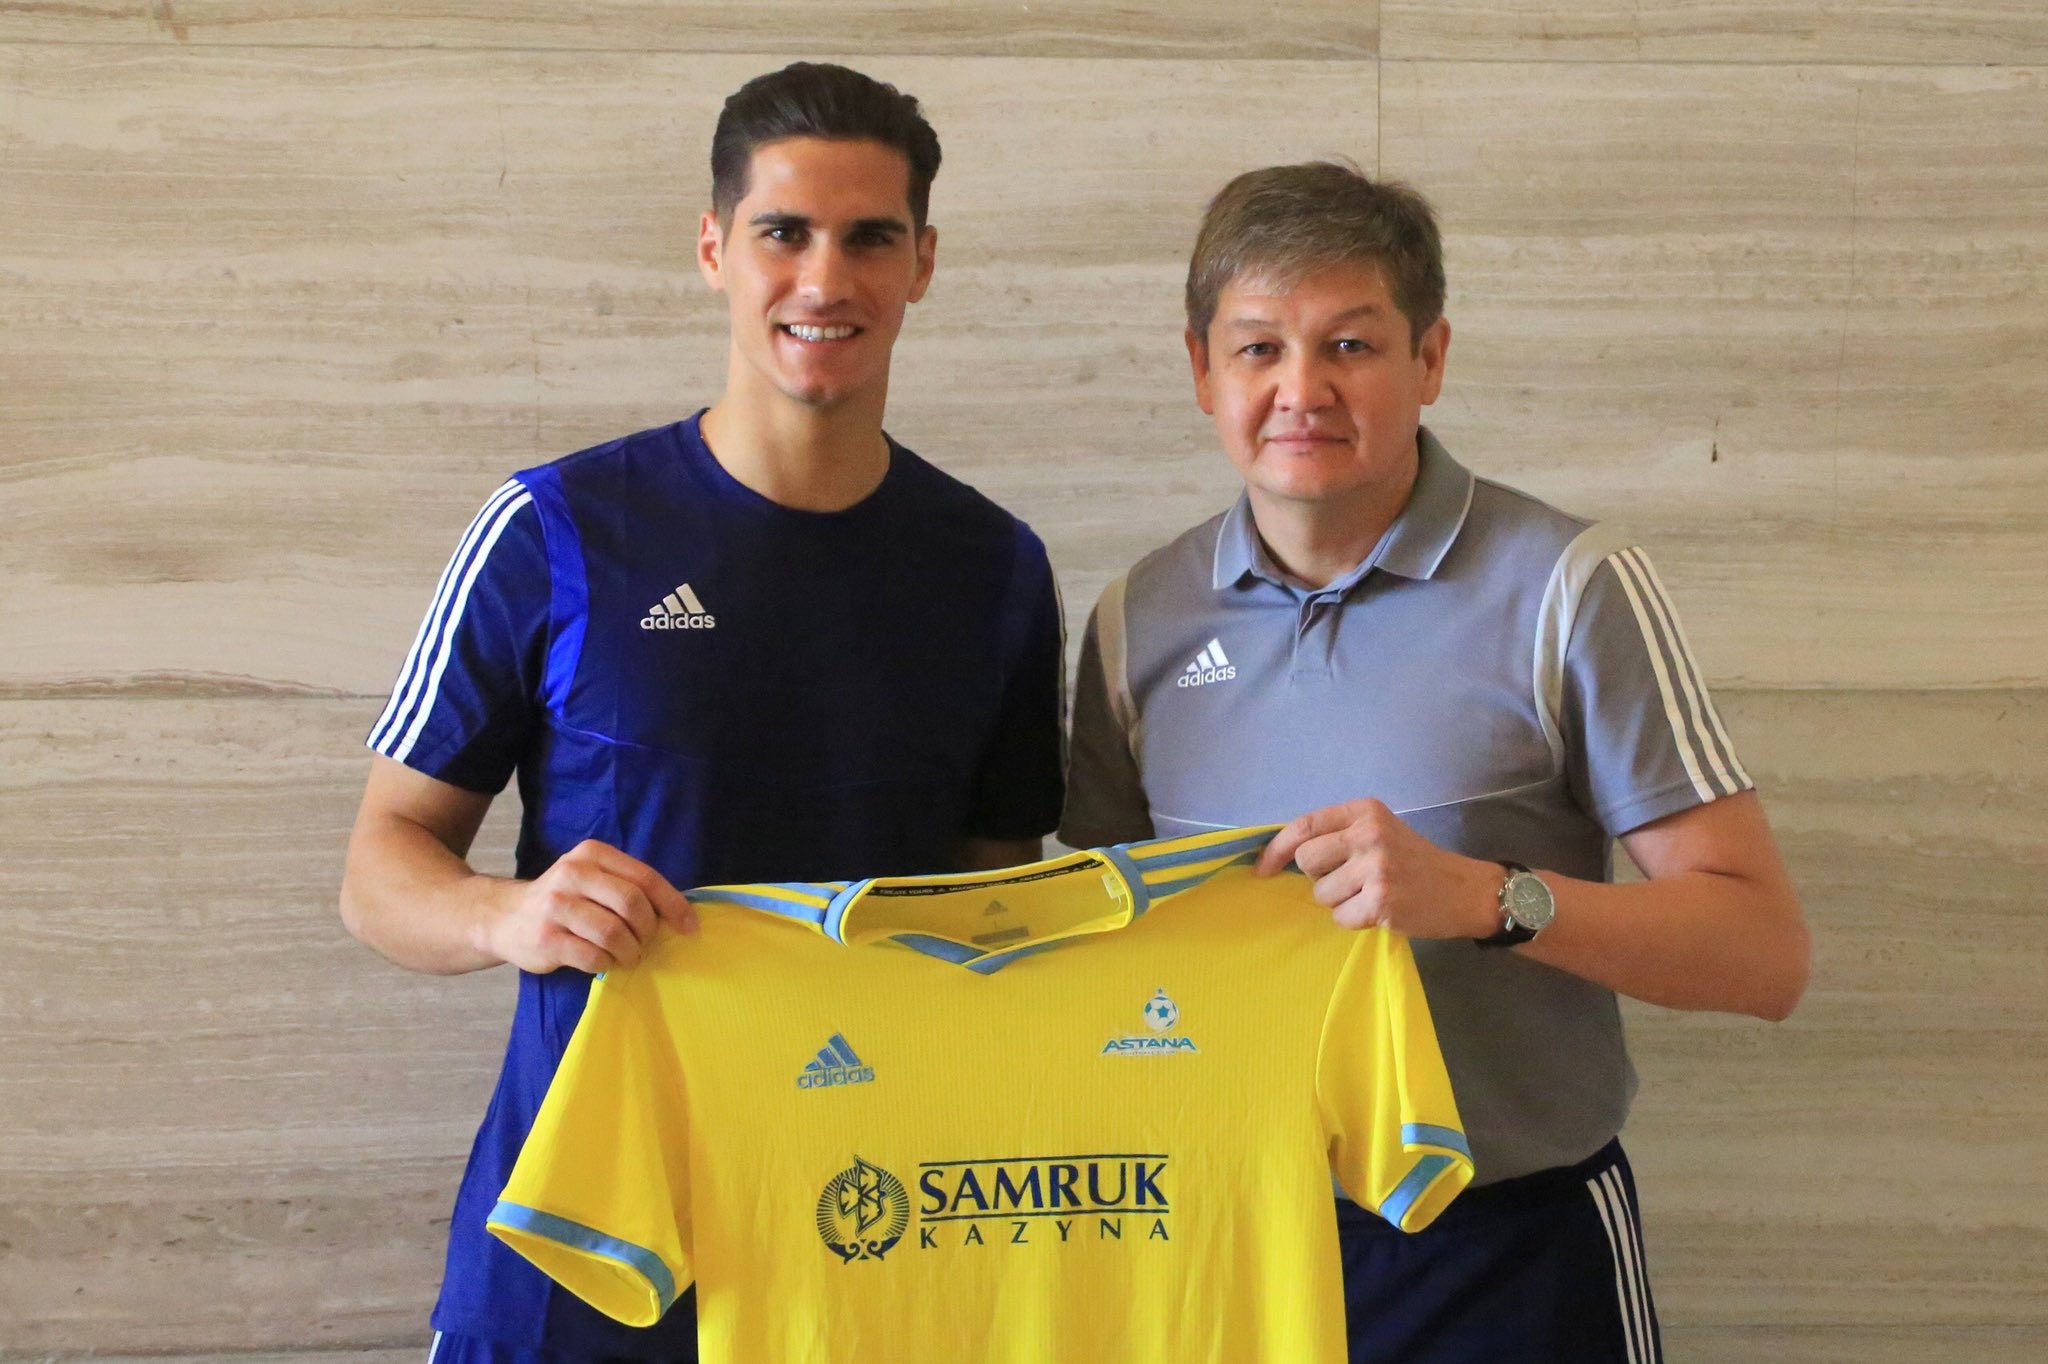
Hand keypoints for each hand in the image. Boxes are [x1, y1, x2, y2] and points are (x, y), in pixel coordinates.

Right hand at [477, 839, 695, 973]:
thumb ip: (630, 887)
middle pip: (631, 904)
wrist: (507, 918)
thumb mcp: (595, 880)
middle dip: (648, 930)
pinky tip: (604, 961)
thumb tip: (680, 914)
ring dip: (630, 951)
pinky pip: (593, 956)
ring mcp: (556, 906)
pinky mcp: (546, 938)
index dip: (672, 905)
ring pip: (614, 933)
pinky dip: (607, 964)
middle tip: (645, 943)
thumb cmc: (566, 900)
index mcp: (592, 854)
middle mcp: (572, 874)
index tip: (689, 928)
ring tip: (627, 955)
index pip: (645, 878)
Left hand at [1255, 799, 1502, 938]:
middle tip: (1348, 881)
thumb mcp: (1379, 832)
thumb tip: (1283, 856)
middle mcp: (1368, 833)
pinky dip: (1354, 920)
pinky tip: (1378, 911)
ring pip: (1321, 894)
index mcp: (1364, 811)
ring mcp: (1375, 867)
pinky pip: (1340, 917)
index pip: (1304, 825)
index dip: (1276, 849)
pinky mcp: (1381, 900)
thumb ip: (1339, 835)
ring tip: (1369, 895)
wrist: (1464, 890)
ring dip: (1339, 902)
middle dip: (1319, 877)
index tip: (1263, 869)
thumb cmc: (1415, 862)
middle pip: (1306, 861)